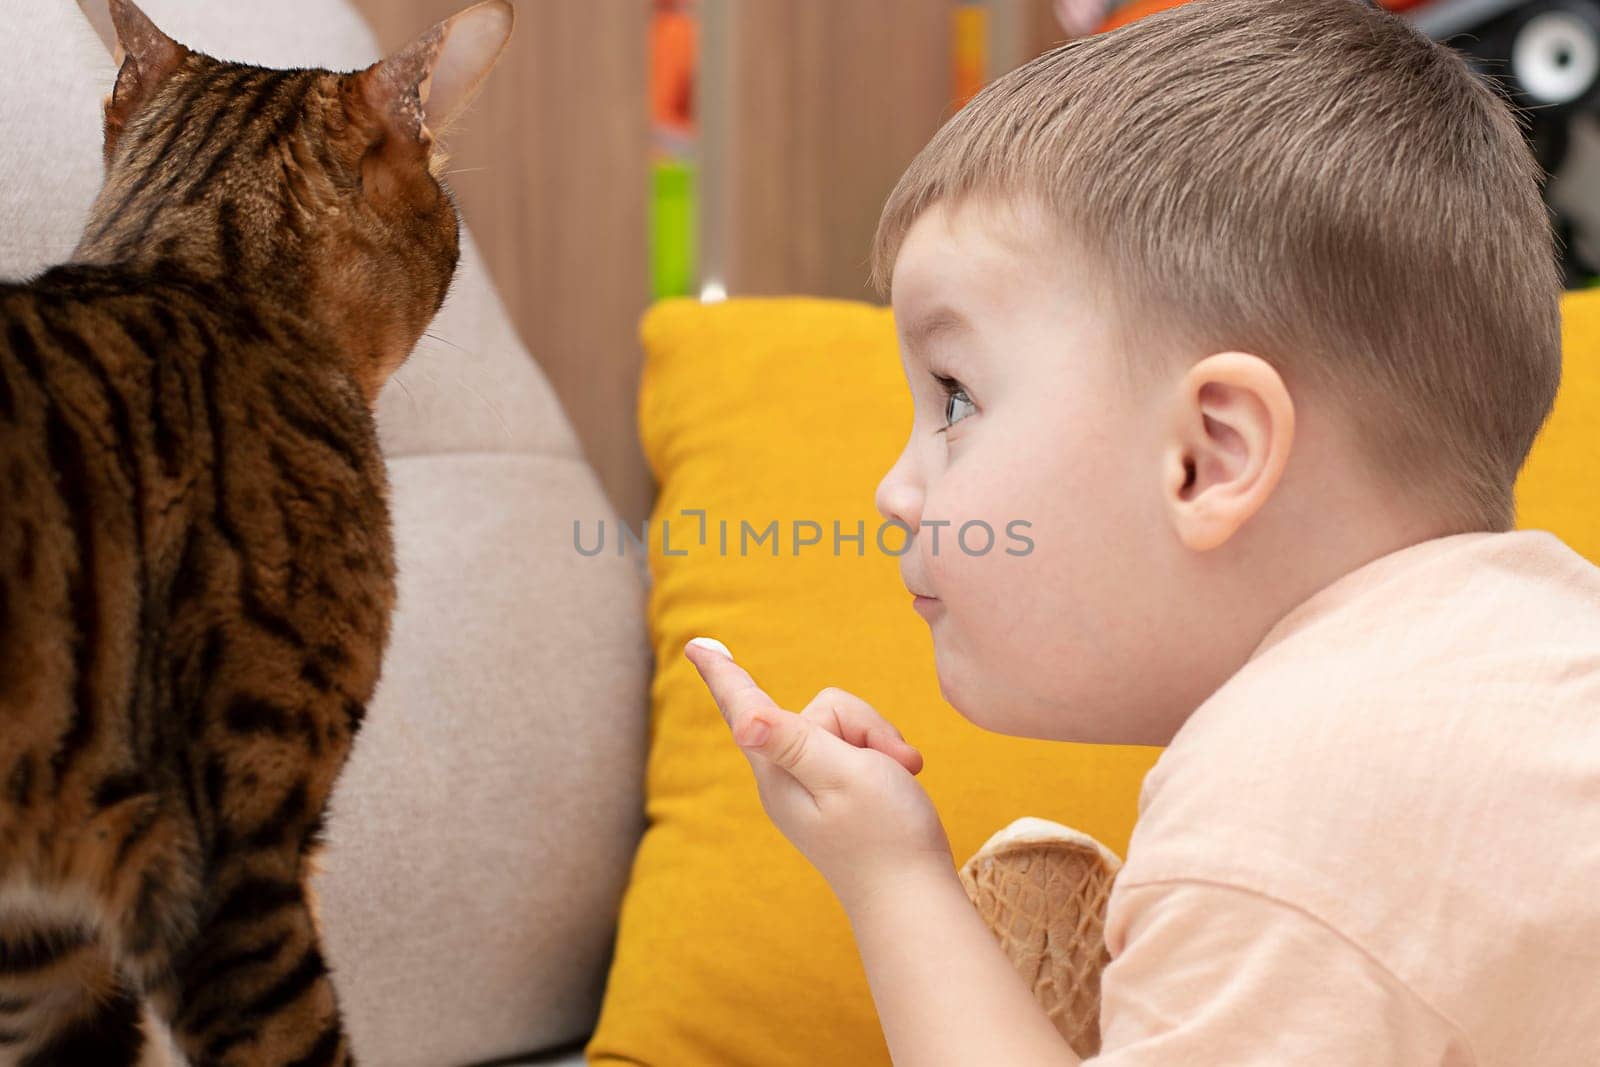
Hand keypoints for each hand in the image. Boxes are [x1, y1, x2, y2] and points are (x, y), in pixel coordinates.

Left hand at [684, 637, 955, 906]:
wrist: (914, 898)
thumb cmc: (885, 836)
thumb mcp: (843, 777)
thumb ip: (796, 741)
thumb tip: (743, 722)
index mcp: (777, 770)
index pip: (745, 709)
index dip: (724, 674)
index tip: (695, 646)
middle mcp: (786, 775)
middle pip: (823, 710)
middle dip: (865, 725)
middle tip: (893, 765)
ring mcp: (811, 784)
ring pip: (846, 727)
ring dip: (881, 745)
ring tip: (899, 777)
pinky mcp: (836, 792)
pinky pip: (857, 749)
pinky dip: (885, 758)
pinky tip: (900, 782)